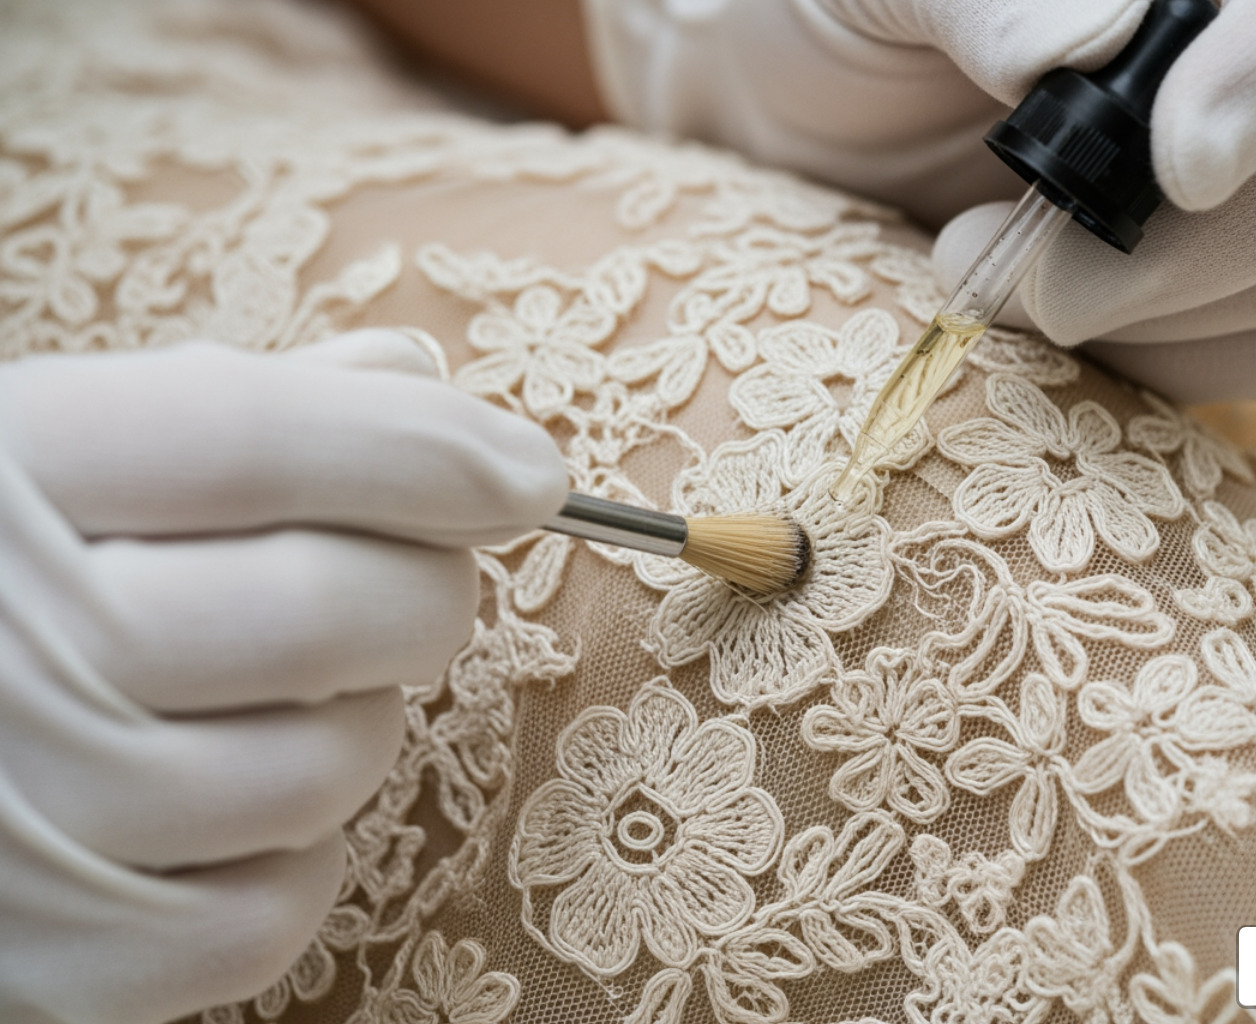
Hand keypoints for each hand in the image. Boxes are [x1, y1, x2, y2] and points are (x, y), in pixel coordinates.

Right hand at [0, 331, 566, 1023]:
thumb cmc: (7, 588)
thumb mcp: (65, 463)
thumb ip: (228, 412)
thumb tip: (412, 380)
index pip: (245, 440)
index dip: (419, 448)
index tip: (529, 474)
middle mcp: (0, 657)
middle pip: (316, 611)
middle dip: (420, 591)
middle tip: (413, 583)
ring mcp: (26, 824)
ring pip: (323, 767)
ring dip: (358, 722)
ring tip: (294, 696)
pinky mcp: (60, 961)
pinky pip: (274, 912)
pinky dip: (297, 856)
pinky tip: (244, 804)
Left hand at [580, 0, 1255, 401]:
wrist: (791, 110)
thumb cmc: (836, 19)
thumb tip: (1095, 44)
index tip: (1176, 171)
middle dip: (1195, 240)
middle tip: (1015, 260)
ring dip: (1140, 308)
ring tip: (980, 266)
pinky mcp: (1212, 291)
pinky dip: (1149, 364)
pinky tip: (1043, 323)